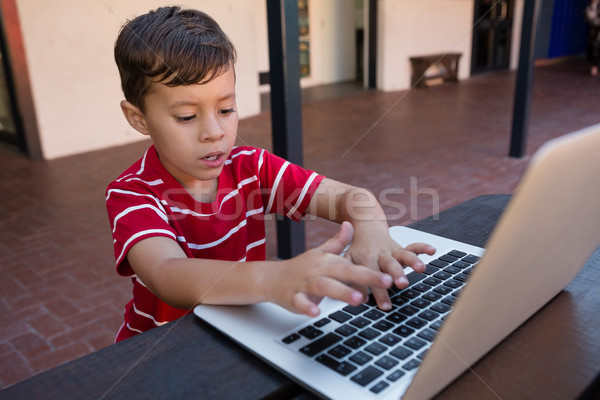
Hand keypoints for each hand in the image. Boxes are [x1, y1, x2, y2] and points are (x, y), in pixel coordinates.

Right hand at [267, 222, 392, 316]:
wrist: (271, 277)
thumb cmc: (300, 267)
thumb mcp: (320, 253)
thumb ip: (337, 242)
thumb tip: (350, 224)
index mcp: (327, 261)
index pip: (353, 266)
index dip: (371, 272)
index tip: (389, 277)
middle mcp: (318, 271)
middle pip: (343, 273)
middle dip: (364, 277)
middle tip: (384, 283)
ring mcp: (305, 283)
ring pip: (324, 287)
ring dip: (341, 292)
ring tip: (358, 299)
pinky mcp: (293, 297)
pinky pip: (300, 302)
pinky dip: (307, 307)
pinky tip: (316, 313)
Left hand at [344, 226, 434, 310]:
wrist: (365, 229)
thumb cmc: (357, 251)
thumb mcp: (348, 262)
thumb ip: (351, 279)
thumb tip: (354, 297)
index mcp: (366, 258)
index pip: (370, 276)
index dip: (374, 291)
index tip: (379, 304)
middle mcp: (381, 255)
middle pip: (389, 265)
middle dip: (396, 275)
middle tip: (401, 285)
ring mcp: (392, 251)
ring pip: (404, 255)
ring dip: (413, 260)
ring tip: (421, 268)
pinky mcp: (401, 248)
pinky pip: (413, 246)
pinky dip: (423, 247)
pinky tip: (432, 250)